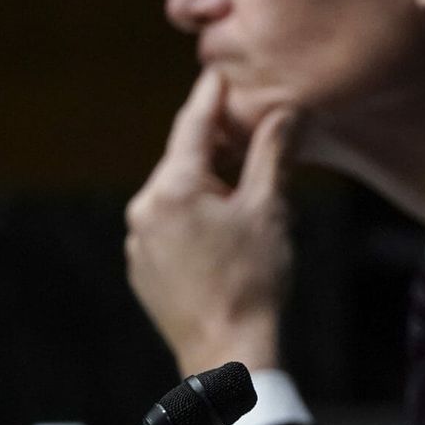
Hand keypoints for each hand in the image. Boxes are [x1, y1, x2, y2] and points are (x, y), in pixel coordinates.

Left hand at [125, 69, 297, 374]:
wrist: (226, 354)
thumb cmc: (252, 281)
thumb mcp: (270, 207)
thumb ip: (273, 153)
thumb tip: (285, 110)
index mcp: (171, 189)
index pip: (193, 126)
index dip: (211, 96)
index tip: (220, 70)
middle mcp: (143, 210)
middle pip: (185, 159)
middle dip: (217, 143)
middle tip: (250, 125)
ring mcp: (138, 241)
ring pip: (178, 192)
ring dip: (209, 181)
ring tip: (248, 183)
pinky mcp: (143, 267)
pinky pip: (170, 223)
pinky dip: (197, 212)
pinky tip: (227, 225)